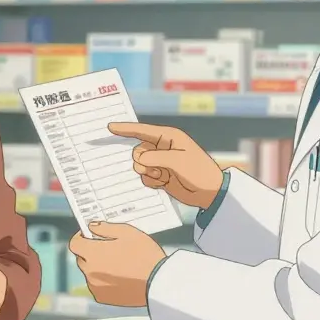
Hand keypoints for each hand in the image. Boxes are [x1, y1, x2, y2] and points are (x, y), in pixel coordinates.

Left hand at [68, 223, 165, 307]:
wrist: (158, 282)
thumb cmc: (144, 254)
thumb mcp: (127, 232)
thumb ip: (105, 228)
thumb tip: (91, 227)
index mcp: (92, 252)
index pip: (74, 243)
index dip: (81, 237)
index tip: (92, 236)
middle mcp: (89, 270)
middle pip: (82, 258)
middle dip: (90, 252)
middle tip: (109, 249)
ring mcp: (94, 285)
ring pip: (89, 272)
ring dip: (97, 267)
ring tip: (117, 265)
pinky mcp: (102, 297)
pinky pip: (97, 286)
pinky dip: (103, 281)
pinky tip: (119, 277)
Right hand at [108, 121, 222, 209]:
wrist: (210, 193)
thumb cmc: (198, 171)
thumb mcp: (177, 161)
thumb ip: (155, 158)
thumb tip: (139, 160)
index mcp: (168, 137)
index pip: (142, 130)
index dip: (125, 128)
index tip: (110, 126)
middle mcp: (162, 147)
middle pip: (137, 151)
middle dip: (143, 161)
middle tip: (156, 168)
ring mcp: (161, 162)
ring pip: (139, 165)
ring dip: (149, 173)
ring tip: (163, 177)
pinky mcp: (160, 175)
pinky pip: (145, 176)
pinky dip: (151, 181)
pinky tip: (163, 183)